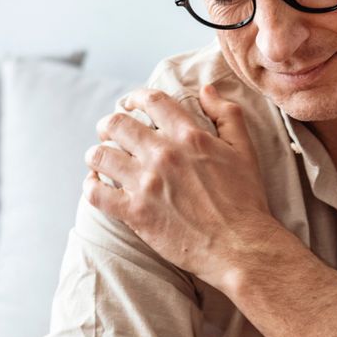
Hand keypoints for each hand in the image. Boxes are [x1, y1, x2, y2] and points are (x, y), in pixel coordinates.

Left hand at [84, 81, 283, 288]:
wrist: (240, 246)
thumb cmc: (245, 200)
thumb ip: (227, 114)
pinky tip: (96, 185)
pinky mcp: (135, 213)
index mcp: (189, 136)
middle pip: (116, 124)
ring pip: (100, 156)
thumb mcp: (245, 150)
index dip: (135, 98)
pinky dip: (91, 186)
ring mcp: (146, 184)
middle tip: (108, 132)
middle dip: (108, 125)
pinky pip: (97, 193)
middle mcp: (163, 155)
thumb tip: (206, 90)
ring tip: (99, 159)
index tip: (130, 104)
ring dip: (96, 154)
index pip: (151, 101)